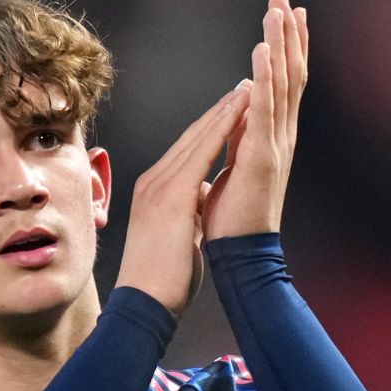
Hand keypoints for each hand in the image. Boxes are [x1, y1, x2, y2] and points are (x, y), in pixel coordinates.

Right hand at [115, 82, 249, 314]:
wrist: (144, 303)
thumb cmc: (161, 278)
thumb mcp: (176, 235)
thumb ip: (185, 213)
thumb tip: (199, 205)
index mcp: (155, 191)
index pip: (187, 151)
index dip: (210, 128)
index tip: (231, 110)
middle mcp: (153, 181)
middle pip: (191, 136)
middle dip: (219, 110)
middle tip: (243, 87)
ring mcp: (159, 186)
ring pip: (197, 138)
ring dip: (224, 111)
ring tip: (247, 89)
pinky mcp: (171, 196)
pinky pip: (201, 153)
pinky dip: (221, 130)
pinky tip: (239, 114)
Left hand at [202, 0, 308, 240]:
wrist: (240, 258)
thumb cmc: (232, 224)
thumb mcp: (233, 171)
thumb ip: (237, 144)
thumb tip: (233, 123)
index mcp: (273, 139)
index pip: (283, 85)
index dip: (286, 49)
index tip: (285, 14)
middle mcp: (281, 137)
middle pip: (289, 74)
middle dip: (288, 34)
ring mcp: (275, 145)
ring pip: (281, 83)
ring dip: (280, 44)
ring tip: (278, 8)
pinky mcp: (262, 156)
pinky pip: (265, 108)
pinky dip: (266, 76)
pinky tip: (263, 49)